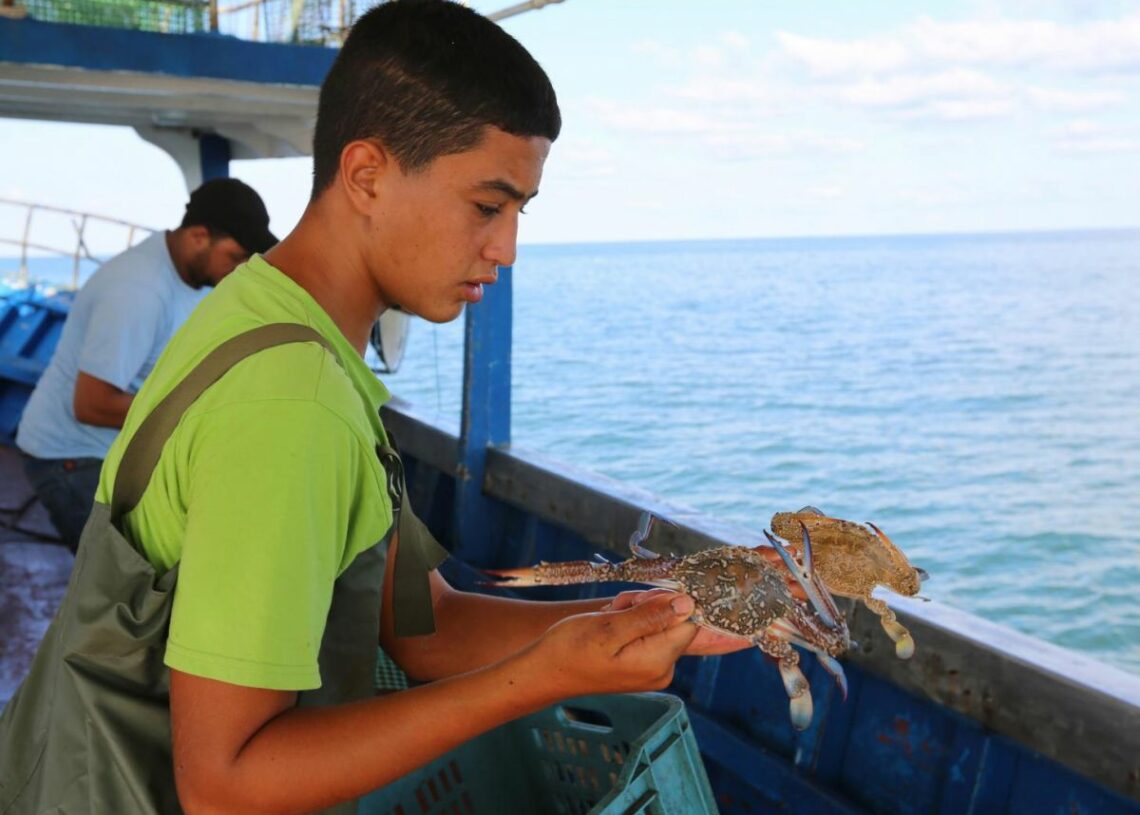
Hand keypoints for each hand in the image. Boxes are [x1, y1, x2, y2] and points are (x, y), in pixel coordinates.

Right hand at [529, 593, 697, 696]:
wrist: (547, 672)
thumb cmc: (571, 649)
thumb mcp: (610, 627)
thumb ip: (651, 616)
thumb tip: (688, 604)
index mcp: (657, 662)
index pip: (687, 622)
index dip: (665, 603)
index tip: (635, 602)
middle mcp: (662, 670)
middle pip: (674, 622)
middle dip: (648, 606)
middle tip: (616, 607)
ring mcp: (653, 671)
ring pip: (660, 625)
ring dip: (636, 612)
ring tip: (610, 615)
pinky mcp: (643, 667)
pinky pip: (649, 635)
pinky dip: (632, 623)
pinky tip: (611, 624)